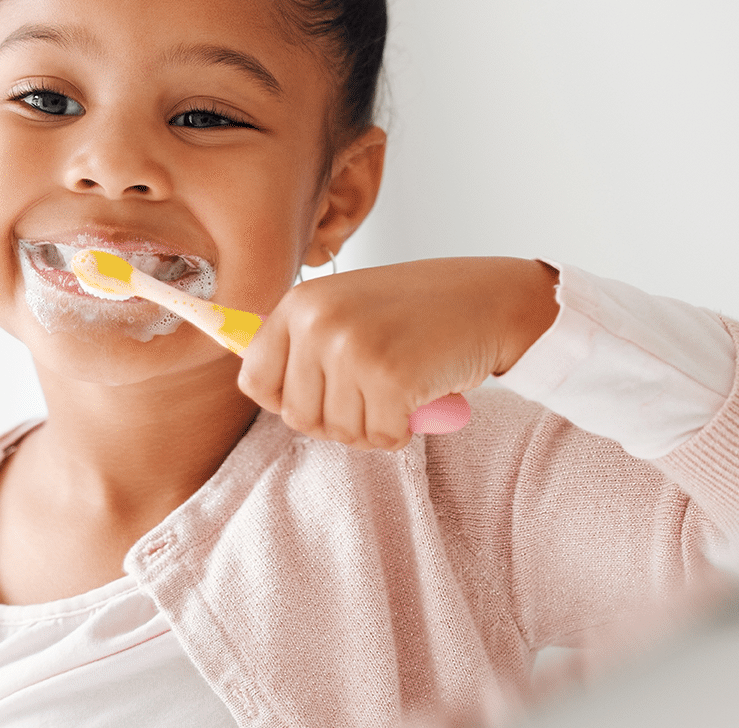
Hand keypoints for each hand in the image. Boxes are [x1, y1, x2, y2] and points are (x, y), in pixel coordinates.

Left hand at [237, 257, 558, 450]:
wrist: (488, 299)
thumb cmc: (417, 312)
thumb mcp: (345, 310)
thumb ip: (303, 344)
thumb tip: (250, 378)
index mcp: (299, 303)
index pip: (254, 381)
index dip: (289, 399)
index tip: (323, 392)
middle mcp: (316, 322)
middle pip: (296, 417)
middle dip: (337, 417)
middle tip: (375, 388)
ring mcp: (351, 348)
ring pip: (339, 432)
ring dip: (374, 423)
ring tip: (400, 384)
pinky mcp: (389, 378)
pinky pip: (381, 439)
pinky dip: (404, 430)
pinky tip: (420, 394)